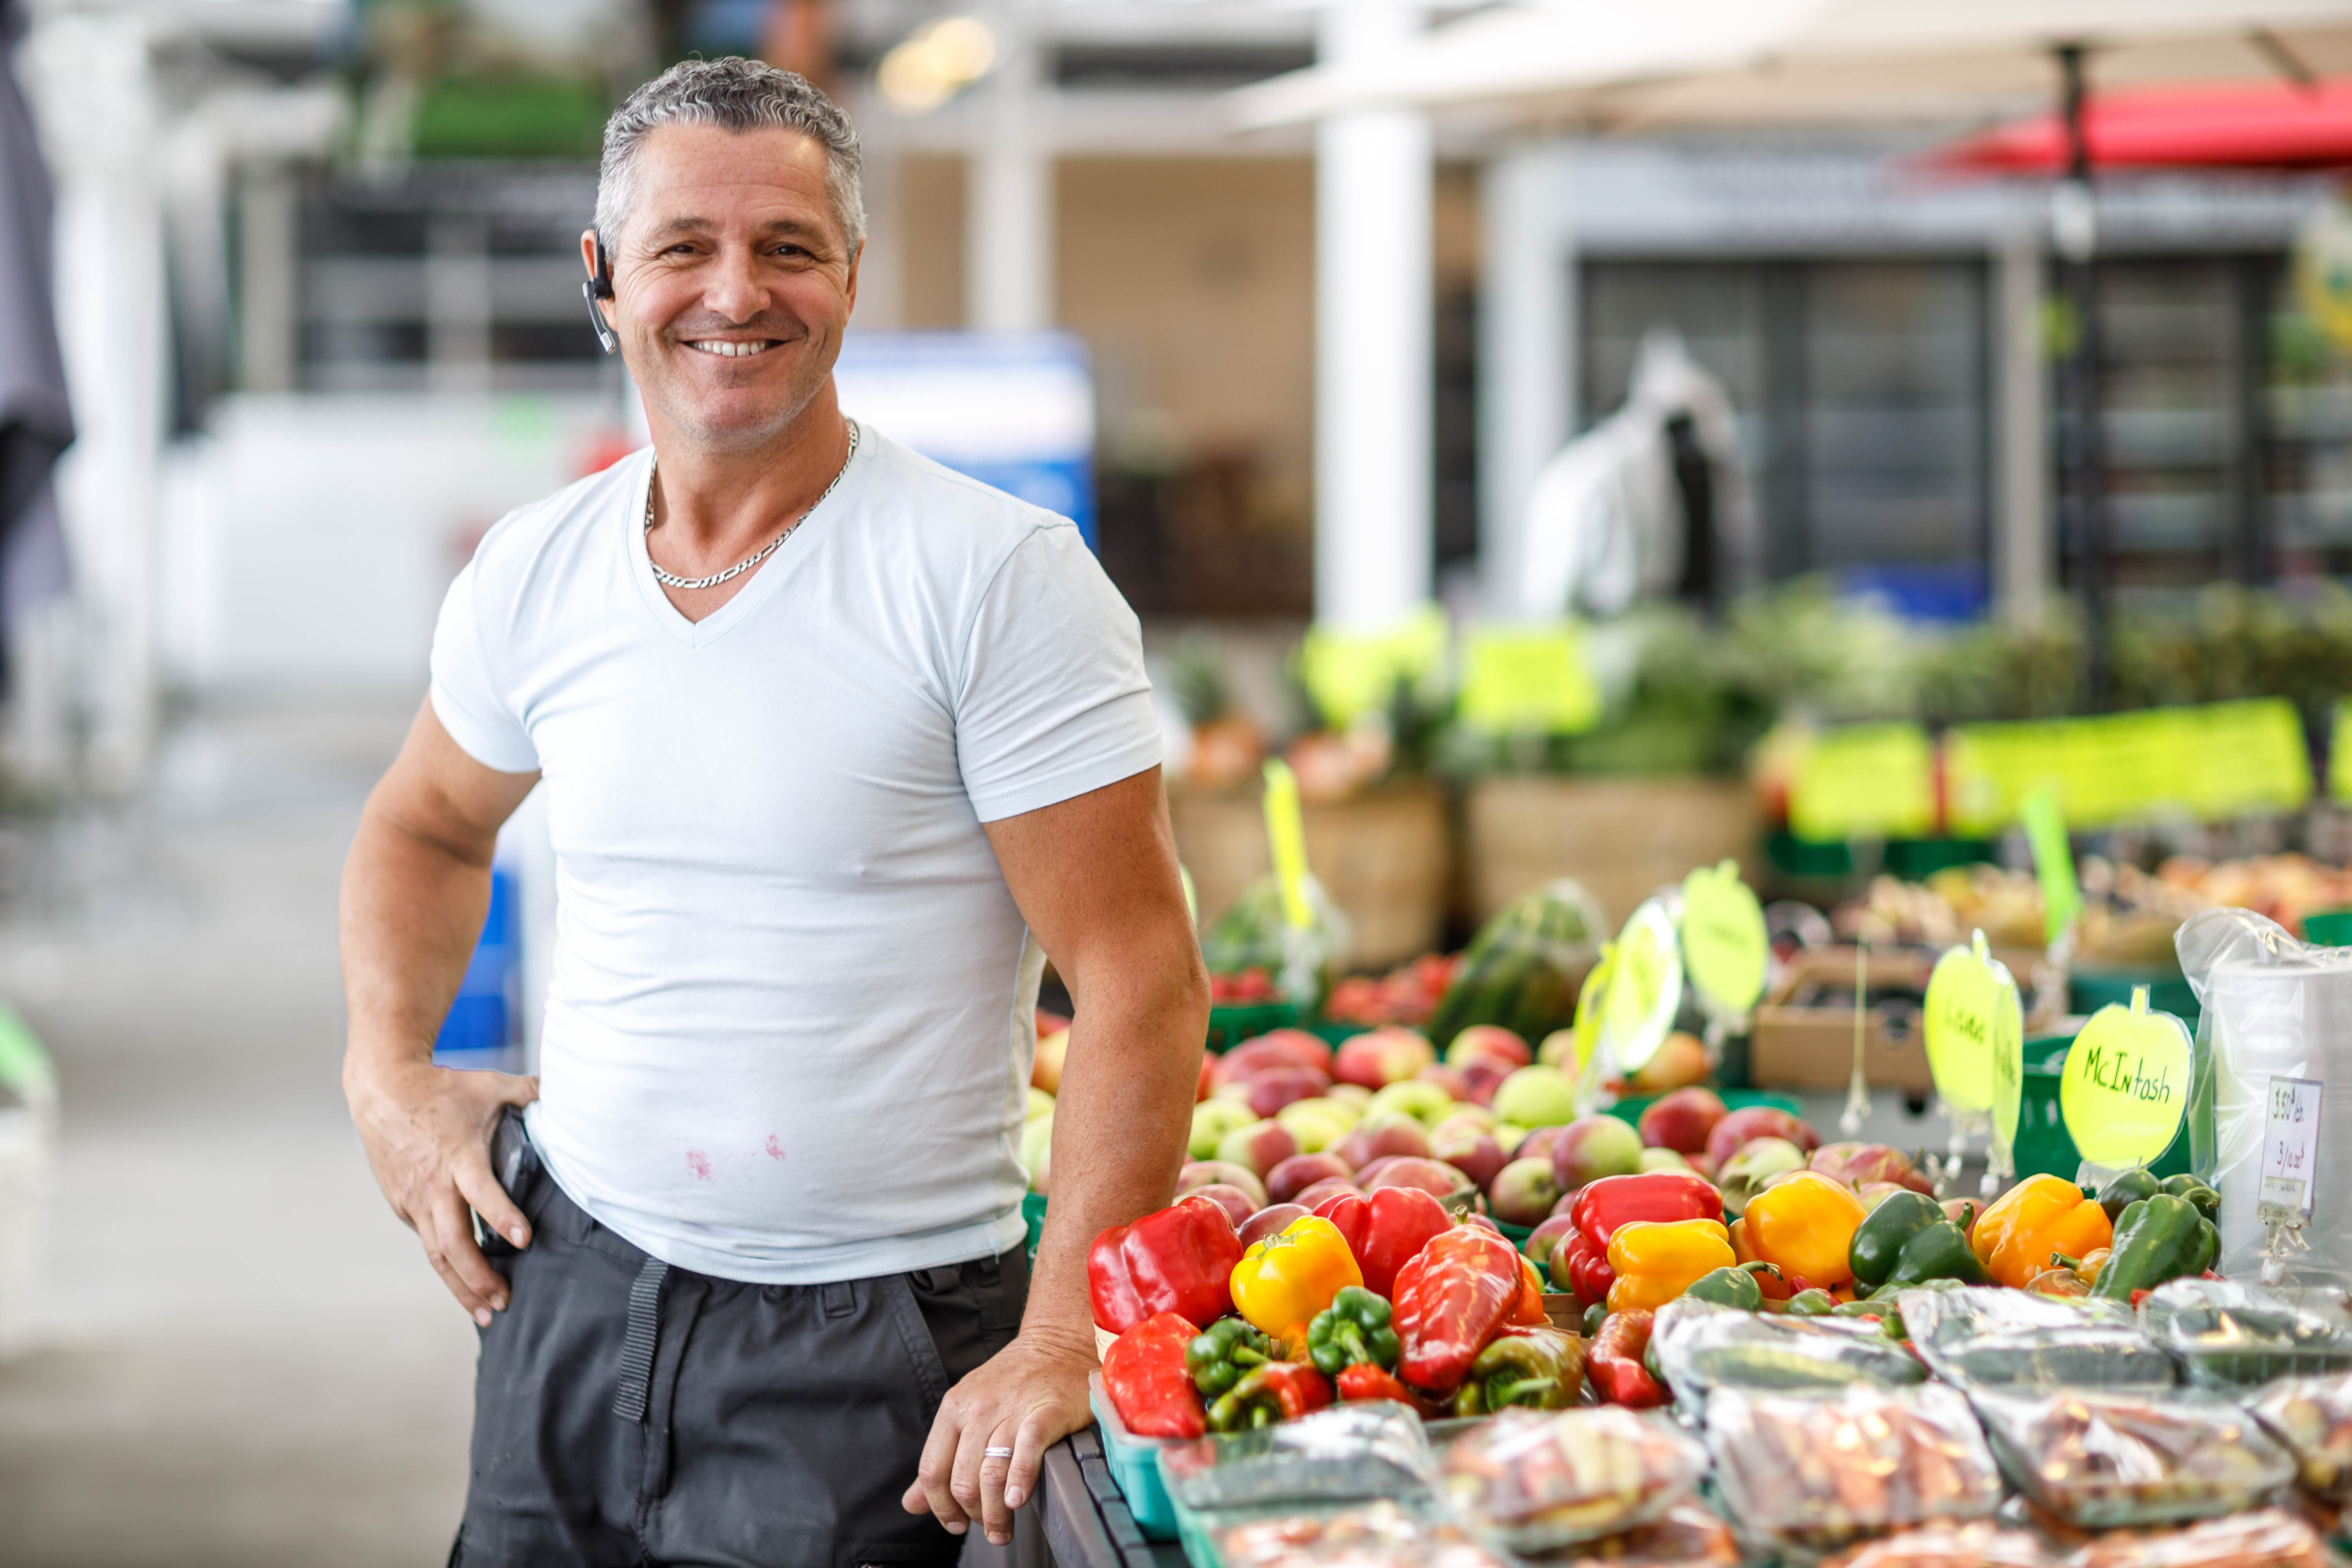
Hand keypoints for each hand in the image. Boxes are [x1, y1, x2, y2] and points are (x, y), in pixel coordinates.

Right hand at [347, 1056, 538, 1325]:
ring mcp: (414, 1200)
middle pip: (453, 1243)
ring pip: (436, 1254)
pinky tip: (465, 1282)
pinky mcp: (404, 1206)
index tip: (524, 1239)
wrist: (382, 1092)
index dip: (502, 1217)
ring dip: (461, 1286)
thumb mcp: (489, 1086)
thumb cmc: (440, 1090)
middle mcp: (434, 1187)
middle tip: (505, 1301)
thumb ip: (528, 1093)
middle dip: (478, 1278)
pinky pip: (426, 1240)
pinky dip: (446, 1265)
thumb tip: (566, 1091)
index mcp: (459, 1159)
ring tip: (486, 1312)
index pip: (482, 1193)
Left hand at [901, 1327, 1094, 1546]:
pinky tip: (1017, 1501)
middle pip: (962, 1480)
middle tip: (988, 1529)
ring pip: (990, 1476)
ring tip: (1002, 1529)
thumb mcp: (967, 1410)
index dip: (939, 1507)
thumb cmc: (1014, 1381)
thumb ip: (940, 1458)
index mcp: (954, 1408)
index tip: (954, 1525)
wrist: (1059, 1344)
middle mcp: (977, 1409)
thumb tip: (911, 1504)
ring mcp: (1011, 1410)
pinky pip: (1025, 1454)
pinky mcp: (1045, 1413)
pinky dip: (1019, 1483)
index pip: (932, 1470)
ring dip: (995, 1514)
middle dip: (972, 1515)